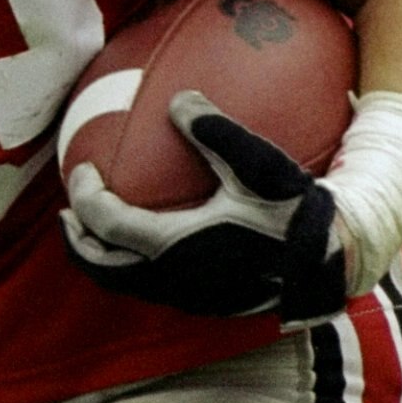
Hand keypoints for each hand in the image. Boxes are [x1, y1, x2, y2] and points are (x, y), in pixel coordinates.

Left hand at [61, 92, 360, 320]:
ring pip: (127, 284)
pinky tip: (154, 242)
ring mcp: (189, 297)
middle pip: (103, 267)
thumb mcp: (258, 164)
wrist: (333, 262)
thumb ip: (215, 132)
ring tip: (98, 232)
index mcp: (171, 246)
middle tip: (68, 215)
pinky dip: (136, 266)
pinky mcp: (209, 303)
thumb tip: (178, 99)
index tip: (79, 170)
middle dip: (79, 241)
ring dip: (105, 258)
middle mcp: (172, 278)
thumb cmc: (296, 212)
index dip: (84, 196)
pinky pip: (155, 287)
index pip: (106, 222)